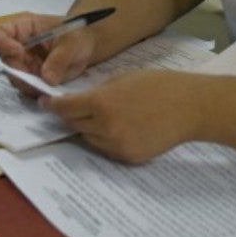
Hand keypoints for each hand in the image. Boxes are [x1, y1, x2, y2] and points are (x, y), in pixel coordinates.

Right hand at [0, 12, 97, 84]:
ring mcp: (23, 61)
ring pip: (14, 76)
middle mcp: (18, 44)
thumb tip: (47, 79)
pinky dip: (36, 90)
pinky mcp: (31, 76)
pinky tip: (50, 88)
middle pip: (4, 59)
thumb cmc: (78, 35)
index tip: (18, 53)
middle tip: (40, 77)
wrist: (88, 46)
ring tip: (49, 83)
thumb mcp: (73, 43)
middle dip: (20, 71)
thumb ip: (60, 59)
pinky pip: (26, 87)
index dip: (1, 43)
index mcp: (23, 26)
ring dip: (29, 83)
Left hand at [43, 69, 201, 163]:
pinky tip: (116, 128)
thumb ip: (98, 91)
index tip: (45, 103)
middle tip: (68, 109)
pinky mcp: (129, 157)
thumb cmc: (158, 85)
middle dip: (69, 116)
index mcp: (101, 102)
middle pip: (74, 124)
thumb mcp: (122, 79)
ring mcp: (117, 145)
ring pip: (89, 139)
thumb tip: (79, 101)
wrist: (190, 107)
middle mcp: (105, 127)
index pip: (65, 108)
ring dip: (87, 128)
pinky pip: (107, 149)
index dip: (51, 105)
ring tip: (97, 118)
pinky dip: (104, 139)